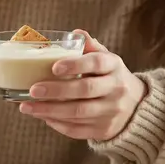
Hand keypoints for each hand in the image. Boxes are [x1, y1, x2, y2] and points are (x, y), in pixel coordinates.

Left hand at [18, 30, 146, 140]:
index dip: (76, 65)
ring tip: (28, 107)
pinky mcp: (104, 130)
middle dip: (56, 91)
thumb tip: (76, 32)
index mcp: (114, 66)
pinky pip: (78, 129)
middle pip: (85, 90)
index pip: (97, 63)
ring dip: (50, 110)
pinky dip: (58, 124)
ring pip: (78, 113)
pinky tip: (43, 117)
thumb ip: (91, 47)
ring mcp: (111, 112)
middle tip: (32, 90)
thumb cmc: (111, 78)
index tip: (54, 67)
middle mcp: (116, 89)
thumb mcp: (107, 60)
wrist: (136, 108)